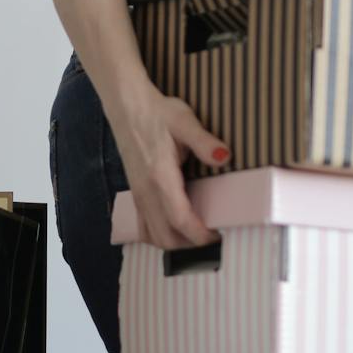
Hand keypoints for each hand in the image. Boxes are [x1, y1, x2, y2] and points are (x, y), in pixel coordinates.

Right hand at [108, 81, 228, 249]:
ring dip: (176, 243)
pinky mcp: (136, 192)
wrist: (127, 106)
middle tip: (213, 237)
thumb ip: (204, 142)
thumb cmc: (157, 113)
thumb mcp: (184, 121)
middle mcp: (146, 192)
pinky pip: (145, 227)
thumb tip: (225, 157)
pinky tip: (175, 229)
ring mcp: (138, 194)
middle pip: (165, 237)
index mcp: (160, 177)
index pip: (180, 221)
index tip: (219, 236)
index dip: (200, 235)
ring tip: (197, 235)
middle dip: (190, 245)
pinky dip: (161, 235)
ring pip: (153, 236)